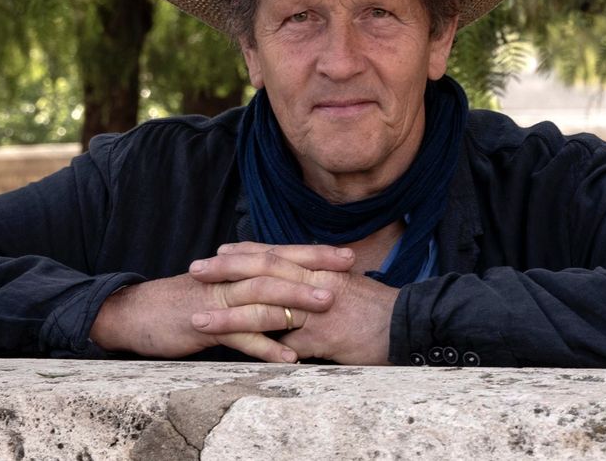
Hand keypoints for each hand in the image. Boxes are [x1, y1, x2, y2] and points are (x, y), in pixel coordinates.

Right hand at [88, 244, 354, 362]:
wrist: (134, 313)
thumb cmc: (180, 303)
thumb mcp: (218, 289)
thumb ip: (247, 285)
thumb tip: (280, 287)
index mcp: (235, 268)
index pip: (281, 254)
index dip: (314, 253)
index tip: (347, 255)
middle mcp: (230, 277)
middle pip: (277, 267)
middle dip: (314, 268)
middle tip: (347, 270)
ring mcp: (218, 299)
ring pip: (261, 295)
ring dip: (295, 301)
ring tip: (327, 305)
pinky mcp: (205, 324)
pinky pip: (240, 335)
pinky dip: (266, 347)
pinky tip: (289, 358)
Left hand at [188, 242, 399, 364]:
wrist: (410, 324)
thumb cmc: (379, 310)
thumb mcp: (348, 287)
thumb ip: (320, 285)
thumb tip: (300, 286)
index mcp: (319, 269)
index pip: (274, 254)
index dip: (244, 252)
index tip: (218, 252)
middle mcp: (314, 282)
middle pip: (262, 271)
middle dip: (225, 271)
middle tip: (195, 270)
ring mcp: (317, 309)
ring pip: (264, 308)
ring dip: (228, 314)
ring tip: (199, 319)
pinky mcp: (323, 337)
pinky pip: (286, 343)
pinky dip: (260, 348)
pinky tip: (234, 353)